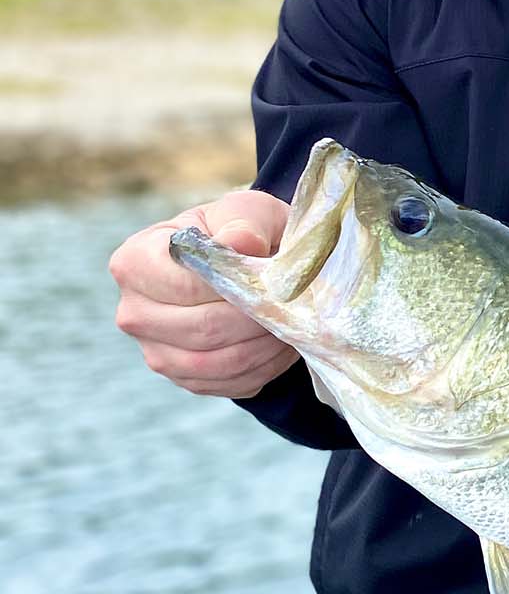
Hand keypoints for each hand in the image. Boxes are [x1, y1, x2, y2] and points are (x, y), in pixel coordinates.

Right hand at [110, 190, 295, 398]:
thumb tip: (240, 243)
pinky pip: (227, 383)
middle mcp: (134, 312)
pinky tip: (280, 343)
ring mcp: (154, 350)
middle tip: (289, 305)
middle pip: (201, 329)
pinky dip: (263, 367)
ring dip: (262, 346)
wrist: (243, 262)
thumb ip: (243, 221)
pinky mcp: (183, 378)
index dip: (233, 286)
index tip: (269, 278)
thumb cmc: (241, 230)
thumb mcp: (247, 210)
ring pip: (216, 362)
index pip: (185, 287)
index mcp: (134, 262)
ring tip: (289, 322)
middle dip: (254, 319)